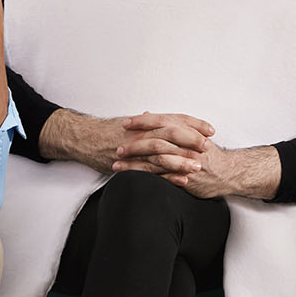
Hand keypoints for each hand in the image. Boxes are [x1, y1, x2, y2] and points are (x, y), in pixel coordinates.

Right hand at [39, 109, 214, 174]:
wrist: (85, 139)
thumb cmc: (107, 131)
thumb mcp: (129, 124)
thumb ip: (145, 122)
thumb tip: (153, 115)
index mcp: (146, 121)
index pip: (175, 119)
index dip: (194, 124)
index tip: (210, 129)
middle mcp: (143, 131)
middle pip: (173, 133)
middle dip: (193, 140)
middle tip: (208, 147)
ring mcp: (137, 147)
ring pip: (164, 153)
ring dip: (183, 160)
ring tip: (199, 166)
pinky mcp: (131, 163)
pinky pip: (152, 170)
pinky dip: (168, 175)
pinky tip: (182, 180)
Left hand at [122, 130, 279, 200]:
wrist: (229, 173)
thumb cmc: (209, 154)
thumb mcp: (192, 133)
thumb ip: (170, 123)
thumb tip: (147, 113)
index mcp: (188, 131)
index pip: (162, 122)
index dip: (143, 122)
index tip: (127, 123)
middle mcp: (187, 146)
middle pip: (156, 141)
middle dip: (135, 144)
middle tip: (118, 146)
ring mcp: (185, 163)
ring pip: (156, 160)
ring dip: (134, 163)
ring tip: (117, 163)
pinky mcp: (184, 179)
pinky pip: (161, 178)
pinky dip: (144, 177)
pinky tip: (130, 178)